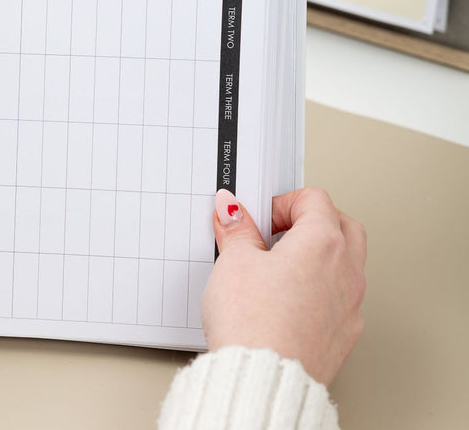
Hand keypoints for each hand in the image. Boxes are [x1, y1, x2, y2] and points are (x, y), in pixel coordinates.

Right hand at [201, 187, 365, 385]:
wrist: (263, 381)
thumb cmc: (253, 324)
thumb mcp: (234, 262)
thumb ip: (236, 229)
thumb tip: (232, 211)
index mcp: (322, 243)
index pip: (314, 199)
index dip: (283, 201)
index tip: (260, 218)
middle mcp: (345, 271)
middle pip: (342, 225)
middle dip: (312, 220)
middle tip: (279, 231)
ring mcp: (349, 306)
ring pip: (347, 263)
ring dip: (319, 255)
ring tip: (281, 265)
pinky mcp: (343, 335)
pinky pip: (340, 298)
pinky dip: (321, 288)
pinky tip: (290, 299)